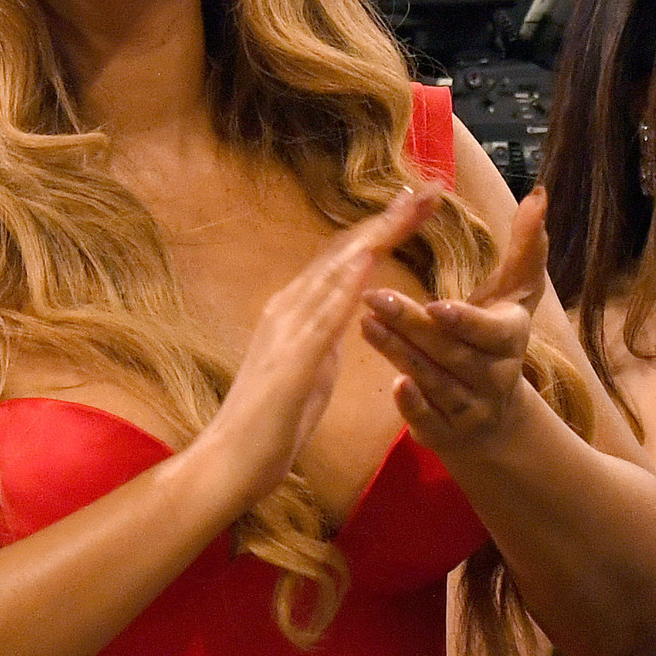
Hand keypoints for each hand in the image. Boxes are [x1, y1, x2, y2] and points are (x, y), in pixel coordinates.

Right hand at [191, 187, 435, 512]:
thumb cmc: (267, 428)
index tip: (411, 210)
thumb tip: (344, 323)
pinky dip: (350, 280)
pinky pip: (326, 311)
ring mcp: (286, 329)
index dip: (377, 233)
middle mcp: (286, 309)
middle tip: (427, 193)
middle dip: (386, 221)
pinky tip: (374, 256)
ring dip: (377, 236)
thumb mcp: (307, 375)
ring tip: (411, 208)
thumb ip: (322, 345)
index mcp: (292, 314)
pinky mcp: (292, 356)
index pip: (341, 263)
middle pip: (343, 253)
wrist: (228, 462)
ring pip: (337, 270)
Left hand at [361, 188, 544, 449]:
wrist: (496, 418)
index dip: (466, 321)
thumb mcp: (515, 297)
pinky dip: (412, 405)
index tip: (436, 305)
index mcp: (511, 340)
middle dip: (413, 327)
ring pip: (435, 381)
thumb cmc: (497, 341)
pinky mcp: (444, 432)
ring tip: (366, 324)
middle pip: (452, 352)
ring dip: (400, 354)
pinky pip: (428, 420)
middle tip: (374, 298)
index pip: (492, 332)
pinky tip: (391, 384)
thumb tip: (538, 196)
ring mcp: (470, 408)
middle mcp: (495, 377)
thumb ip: (525, 250)